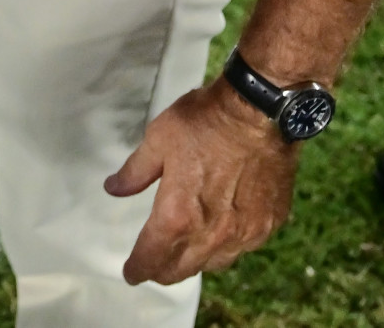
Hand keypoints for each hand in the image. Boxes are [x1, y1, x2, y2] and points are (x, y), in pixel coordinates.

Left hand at [105, 80, 298, 285]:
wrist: (260, 110)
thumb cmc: (204, 122)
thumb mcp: (158, 139)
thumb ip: (135, 172)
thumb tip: (113, 189)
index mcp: (178, 216)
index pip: (151, 257)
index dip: (137, 268)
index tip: (131, 273)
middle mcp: (212, 234)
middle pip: (182, 269)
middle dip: (163, 271)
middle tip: (154, 266)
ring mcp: (245, 233)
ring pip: (214, 264)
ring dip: (196, 261)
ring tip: (186, 251)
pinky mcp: (269, 223)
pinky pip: (244, 247)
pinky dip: (229, 245)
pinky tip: (223, 231)